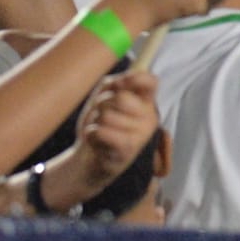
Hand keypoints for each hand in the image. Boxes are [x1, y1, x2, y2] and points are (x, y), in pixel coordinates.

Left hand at [76, 71, 161, 191]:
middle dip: (101, 105)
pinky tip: (97, 142)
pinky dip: (90, 135)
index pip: (150, 81)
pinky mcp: (127, 151)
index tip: (117, 86)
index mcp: (147, 103)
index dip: (131, 78)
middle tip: (102, 117)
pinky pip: (100, 132)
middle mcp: (149, 118)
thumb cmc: (100, 127)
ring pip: (106, 116)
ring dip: (94, 122)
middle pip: (120, 98)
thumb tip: (119, 81)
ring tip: (99, 131)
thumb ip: (113, 84)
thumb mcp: (105, 100)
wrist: (89, 162)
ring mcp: (140, 135)